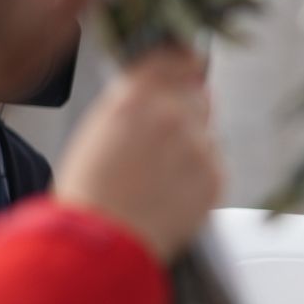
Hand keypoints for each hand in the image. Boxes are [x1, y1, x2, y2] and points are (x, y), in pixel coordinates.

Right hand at [54, 48, 221, 260]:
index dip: (183, 61)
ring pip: (206, 131)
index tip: (190, 63)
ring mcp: (198, 145)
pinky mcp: (215, 175)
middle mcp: (170, 115)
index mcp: (134, 99)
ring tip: (158, 178)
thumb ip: (131, 101)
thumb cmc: (89, 194)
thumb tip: (157, 84)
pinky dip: (198, 175)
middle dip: (186, 110)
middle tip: (164, 140)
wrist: (102, 244)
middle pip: (196, 93)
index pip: (174, 58)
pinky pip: (214, 164)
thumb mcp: (96, 131)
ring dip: (192, 145)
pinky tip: (170, 193)